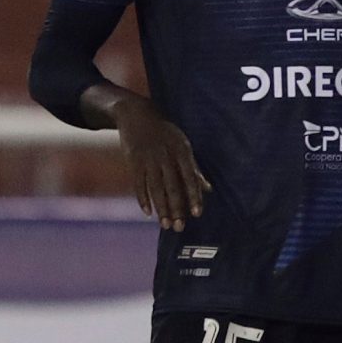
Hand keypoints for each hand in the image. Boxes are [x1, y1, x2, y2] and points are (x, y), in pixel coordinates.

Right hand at [111, 98, 208, 231]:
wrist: (136, 114)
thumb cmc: (164, 132)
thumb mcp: (182, 144)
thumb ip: (194, 168)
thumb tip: (208, 189)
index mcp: (181, 150)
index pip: (189, 177)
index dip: (194, 196)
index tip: (197, 213)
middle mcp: (165, 155)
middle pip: (172, 186)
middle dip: (176, 208)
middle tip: (179, 227)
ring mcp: (148, 159)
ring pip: (156, 188)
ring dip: (161, 208)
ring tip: (165, 225)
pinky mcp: (133, 161)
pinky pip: (138, 184)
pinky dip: (142, 198)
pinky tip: (147, 213)